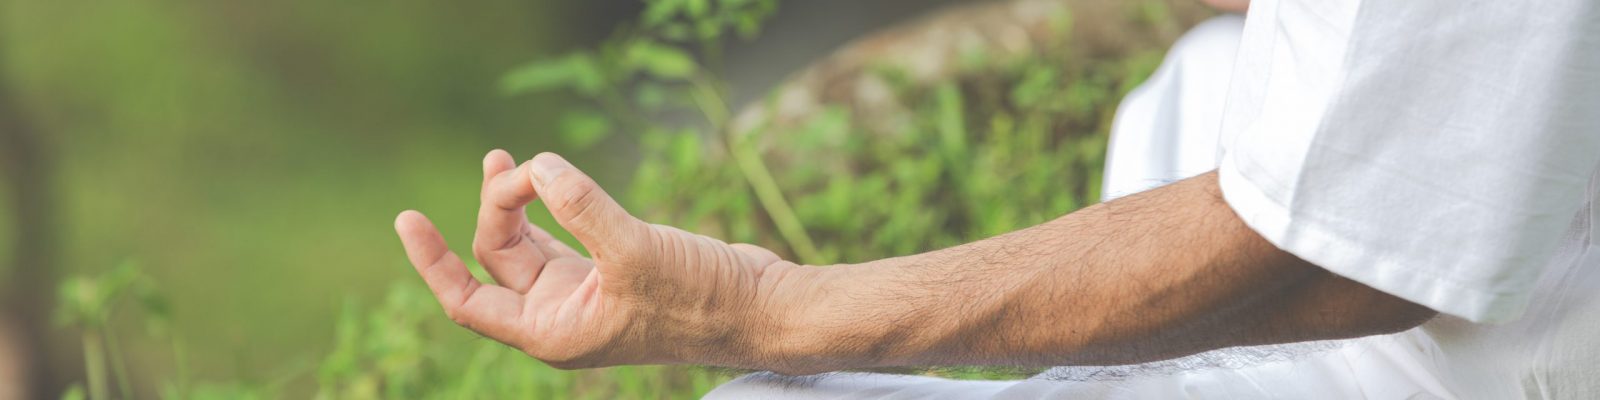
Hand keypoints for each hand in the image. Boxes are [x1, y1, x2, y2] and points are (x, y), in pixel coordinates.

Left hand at [394, 151, 807, 368]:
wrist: (760, 307)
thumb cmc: (700, 300)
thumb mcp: (635, 251)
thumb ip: (582, 207)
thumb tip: (539, 167)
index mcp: (551, 332)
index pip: (467, 301)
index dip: (432, 262)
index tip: (408, 219)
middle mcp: (561, 315)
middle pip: (498, 258)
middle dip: (496, 207)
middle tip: (514, 163)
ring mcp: (586, 291)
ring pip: (528, 243)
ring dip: (516, 202)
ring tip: (508, 159)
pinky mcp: (613, 267)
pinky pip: (562, 232)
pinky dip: (551, 202)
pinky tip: (550, 176)